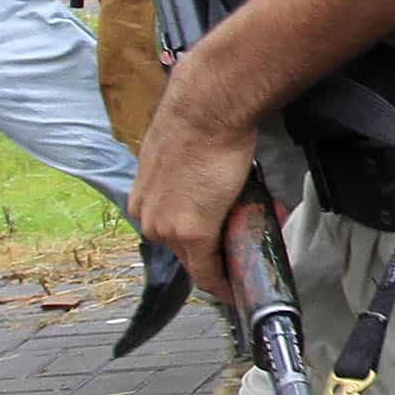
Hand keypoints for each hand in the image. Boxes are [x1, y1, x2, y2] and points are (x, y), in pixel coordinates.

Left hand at [128, 71, 258, 296]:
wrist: (206, 108)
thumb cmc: (201, 119)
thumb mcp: (186, 156)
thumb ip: (192, 179)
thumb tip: (216, 188)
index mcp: (143, 198)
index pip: (170, 235)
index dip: (200, 246)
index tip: (219, 250)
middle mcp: (148, 217)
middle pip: (184, 252)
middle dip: (219, 252)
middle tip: (247, 247)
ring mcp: (167, 228)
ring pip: (199, 261)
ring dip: (228, 260)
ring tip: (251, 256)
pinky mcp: (191, 233)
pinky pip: (208, 270)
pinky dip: (224, 282)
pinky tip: (236, 286)